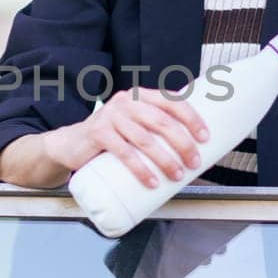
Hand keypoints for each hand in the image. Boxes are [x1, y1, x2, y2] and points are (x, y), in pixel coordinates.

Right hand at [44, 87, 210, 188]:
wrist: (72, 144)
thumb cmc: (111, 137)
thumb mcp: (134, 125)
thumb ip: (155, 129)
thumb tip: (191, 150)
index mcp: (141, 96)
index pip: (171, 101)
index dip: (191, 118)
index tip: (205, 137)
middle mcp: (127, 101)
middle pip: (161, 121)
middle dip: (182, 143)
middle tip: (194, 162)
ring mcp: (111, 116)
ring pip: (145, 139)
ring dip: (165, 160)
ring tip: (176, 175)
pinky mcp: (98, 133)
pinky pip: (124, 152)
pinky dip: (140, 169)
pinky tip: (151, 181)